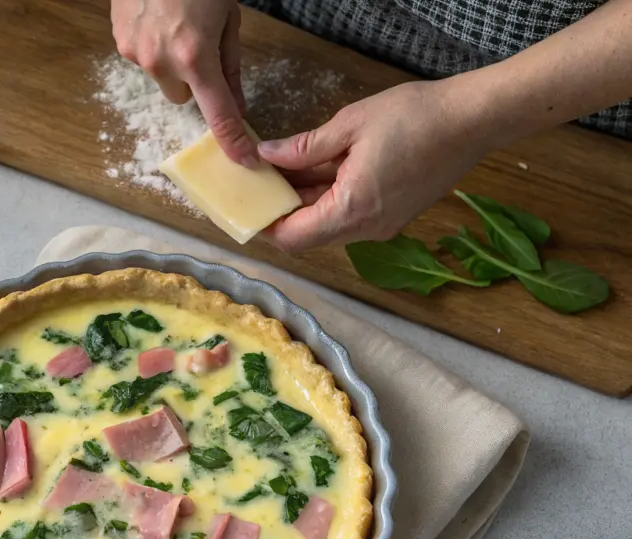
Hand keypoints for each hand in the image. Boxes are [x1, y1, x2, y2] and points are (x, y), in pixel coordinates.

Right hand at [111, 0, 255, 165]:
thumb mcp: (229, 20)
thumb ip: (230, 67)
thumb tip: (236, 104)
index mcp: (196, 56)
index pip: (217, 112)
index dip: (232, 139)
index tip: (244, 159)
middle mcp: (162, 61)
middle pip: (181, 97)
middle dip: (191, 81)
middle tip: (197, 46)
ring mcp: (136, 53)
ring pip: (160, 77)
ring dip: (169, 61)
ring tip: (174, 23)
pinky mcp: (119, 41)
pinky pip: (141, 58)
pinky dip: (151, 45)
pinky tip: (156, 17)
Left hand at [259, 80, 491, 252]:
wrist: (474, 119)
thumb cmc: (415, 118)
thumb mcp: (348, 126)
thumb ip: (303, 148)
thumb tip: (266, 156)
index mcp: (351, 211)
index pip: (293, 237)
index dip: (265, 225)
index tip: (247, 203)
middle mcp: (366, 229)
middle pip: (309, 234)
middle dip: (282, 209)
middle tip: (261, 180)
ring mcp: (383, 224)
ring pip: (329, 224)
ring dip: (306, 201)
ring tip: (286, 167)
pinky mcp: (394, 213)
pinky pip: (350, 213)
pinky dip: (330, 196)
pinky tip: (319, 166)